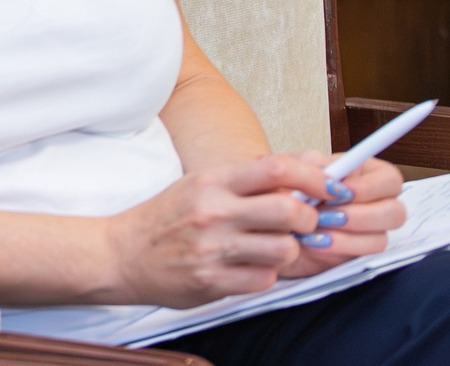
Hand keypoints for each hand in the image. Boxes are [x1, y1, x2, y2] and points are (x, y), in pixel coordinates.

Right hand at [102, 154, 392, 307]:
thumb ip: (250, 179)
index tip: (329, 187)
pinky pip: (264, 278)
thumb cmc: (167, 218)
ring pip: (284, 249)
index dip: (314, 178)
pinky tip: (249, 267)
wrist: (120, 253)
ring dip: (288, 251)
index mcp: (212, 182)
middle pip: (289, 210)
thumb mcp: (201, 185)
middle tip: (305, 223)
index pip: (276, 169)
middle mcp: (213, 212)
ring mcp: (212, 249)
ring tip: (273, 247)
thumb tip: (309, 167)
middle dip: (309, 219)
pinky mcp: (211, 282)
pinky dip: (265, 274)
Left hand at [279, 158, 404, 280]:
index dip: (371, 187)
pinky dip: (338, 250)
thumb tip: (325, 167)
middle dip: (361, 216)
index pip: (390, 180)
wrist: (262, 216)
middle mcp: (373, 203)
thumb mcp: (288, 167)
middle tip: (326, 215)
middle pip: (395, 213)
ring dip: (347, 236)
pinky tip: (312, 243)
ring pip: (380, 239)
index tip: (342, 191)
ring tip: (313, 231)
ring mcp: (368, 231)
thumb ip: (309, 164)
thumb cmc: (279, 185)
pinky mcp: (356, 253)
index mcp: (364, 174)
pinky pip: (361, 257)